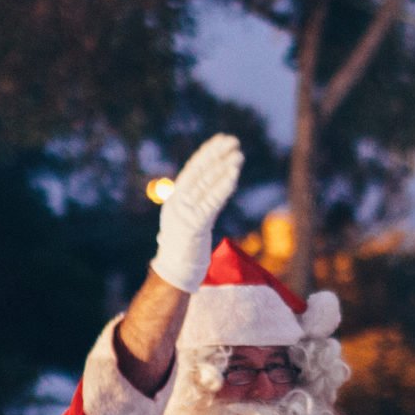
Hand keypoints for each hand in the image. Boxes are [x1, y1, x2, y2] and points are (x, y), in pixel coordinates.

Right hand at [148, 134, 242, 292]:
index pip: (192, 170)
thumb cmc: (185, 248)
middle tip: (233, 141)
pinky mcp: (193, 226)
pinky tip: (233, 177)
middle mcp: (177, 203)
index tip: (222, 140)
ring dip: (223, 169)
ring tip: (238, 156)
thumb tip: (213, 187)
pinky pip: (210, 204)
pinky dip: (222, 189)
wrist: (175, 273)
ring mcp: (184, 214)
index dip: (207, 154)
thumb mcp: (188, 221)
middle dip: (216, 155)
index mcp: (175, 200)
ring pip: (206, 186)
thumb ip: (198, 203)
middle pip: (199, 173)